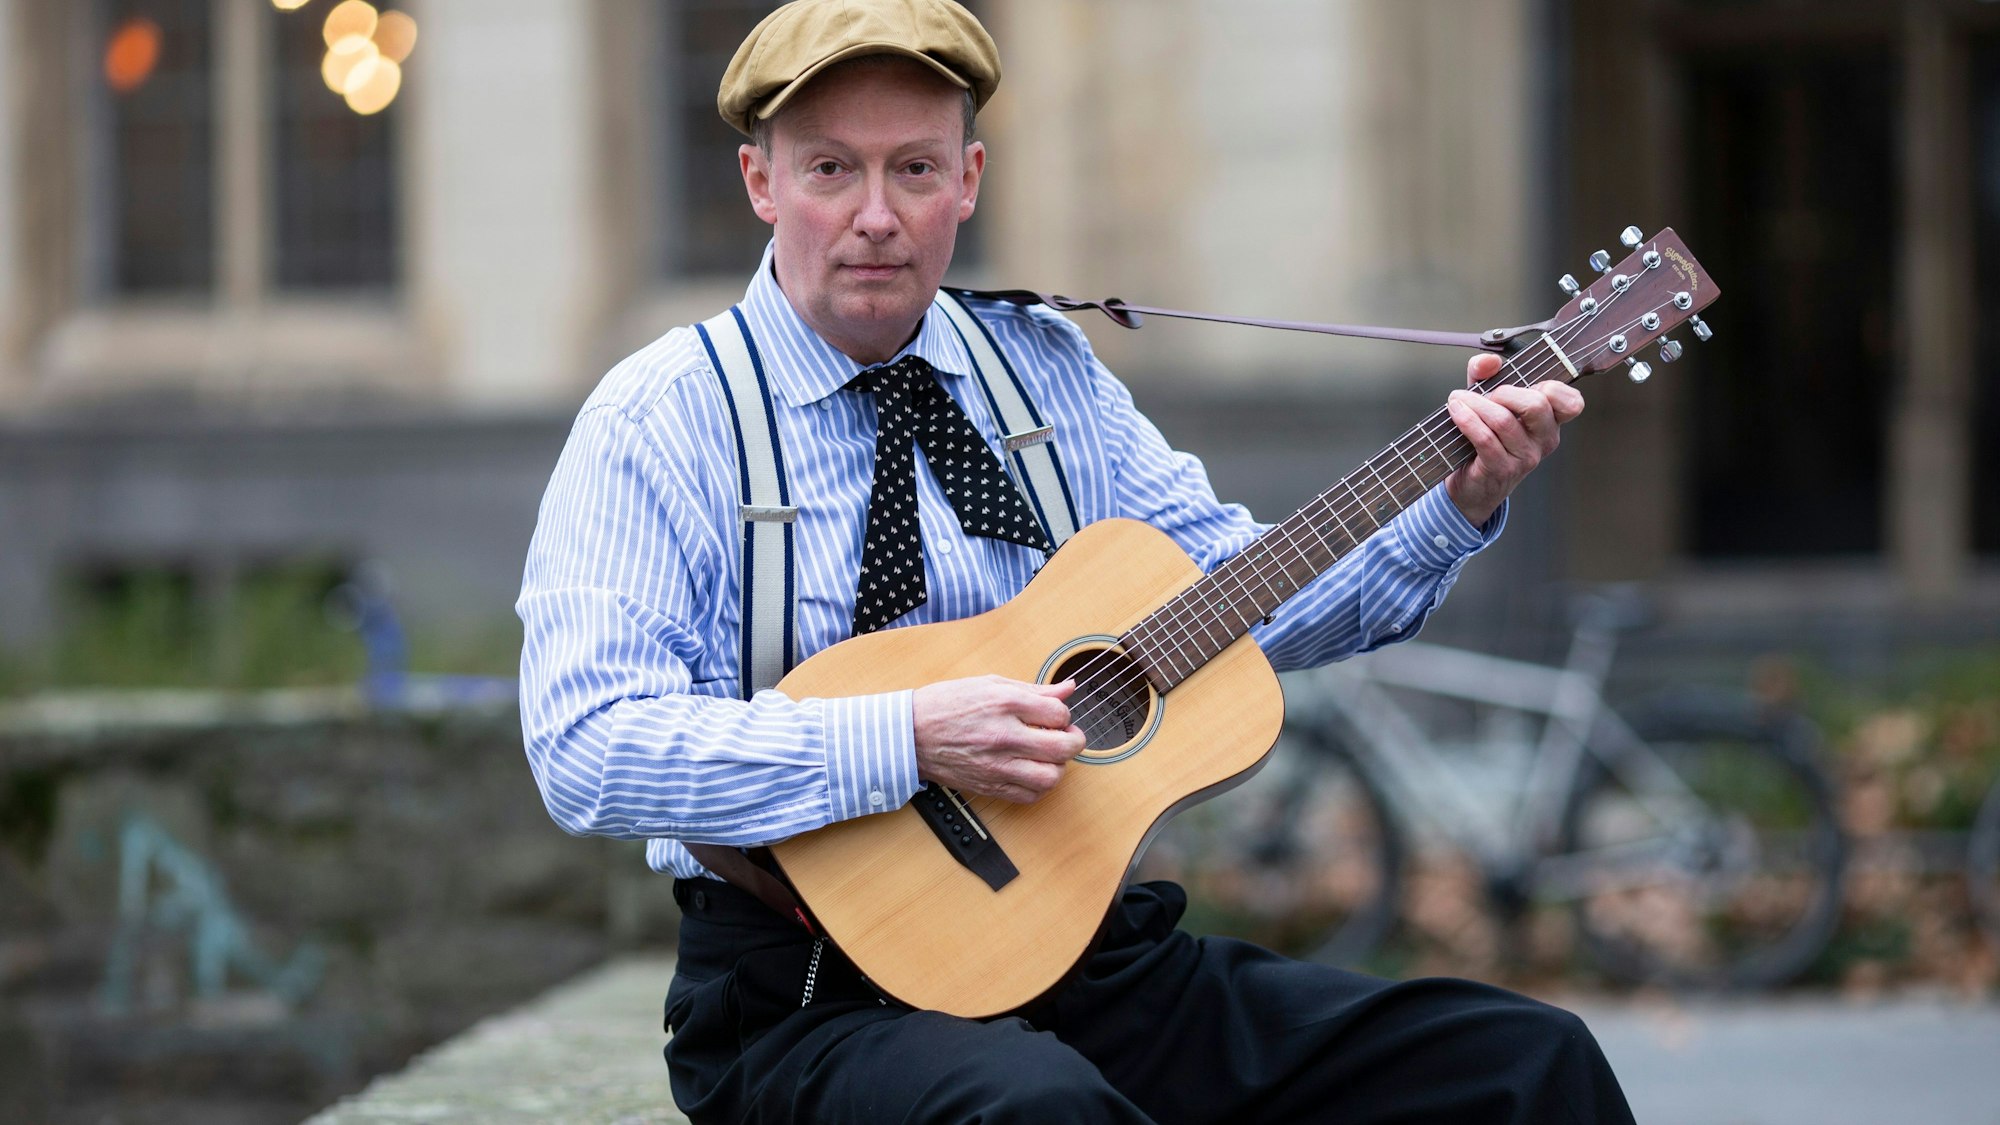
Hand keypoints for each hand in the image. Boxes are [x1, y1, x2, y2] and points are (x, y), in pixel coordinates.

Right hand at [912, 676, 1085, 802]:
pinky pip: (1029, 796)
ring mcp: (997, 764)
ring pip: (1051, 777)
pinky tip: (1032, 772)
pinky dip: (1039, 786)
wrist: (910, 733)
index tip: (1054, 715)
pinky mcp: (989, 785)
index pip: (1059, 713)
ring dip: (1058, 767)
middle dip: (1074, 741)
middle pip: (1063, 747)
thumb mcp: (990, 684)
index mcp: (1005, 703)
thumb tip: (1068, 688)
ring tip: (1049, 757)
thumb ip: (1034, 689)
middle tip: (1067, 736)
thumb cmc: (947, 704)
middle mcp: (1004, 735)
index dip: (1063, 714)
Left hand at [1443, 352, 1583, 525]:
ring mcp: (1525, 458)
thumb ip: (1486, 374)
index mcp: (1550, 422)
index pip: (1571, 403)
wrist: (1472, 485)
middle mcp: (1544, 440)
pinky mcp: (1502, 470)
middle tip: (1485, 394)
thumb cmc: (1485, 439)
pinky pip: (1485, 439)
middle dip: (1504, 392)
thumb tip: (1488, 361)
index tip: (1523, 383)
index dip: (1550, 387)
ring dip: (1475, 404)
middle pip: (1536, 404)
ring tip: (1458, 400)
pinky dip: (1467, 420)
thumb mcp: (1487, 400)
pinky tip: (1455, 412)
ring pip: (1503, 420)